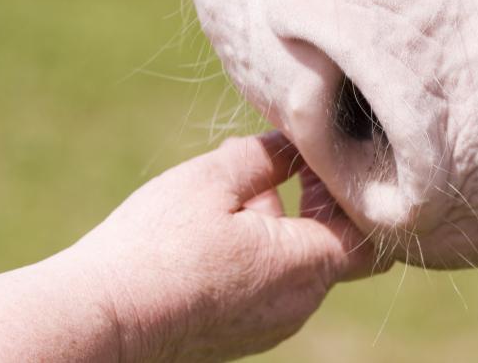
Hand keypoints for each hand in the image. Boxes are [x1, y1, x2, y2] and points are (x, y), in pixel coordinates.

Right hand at [70, 132, 388, 361]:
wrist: (103, 317)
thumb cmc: (158, 245)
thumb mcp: (216, 178)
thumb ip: (268, 155)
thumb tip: (296, 144)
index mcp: (308, 265)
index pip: (374, 232)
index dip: (357, 191)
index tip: (323, 157)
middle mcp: (300, 303)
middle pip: (337, 245)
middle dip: (318, 200)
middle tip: (283, 161)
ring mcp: (272, 324)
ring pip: (301, 264)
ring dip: (285, 223)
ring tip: (238, 187)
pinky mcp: (243, 333)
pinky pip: (272, 285)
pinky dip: (263, 251)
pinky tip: (220, 224)